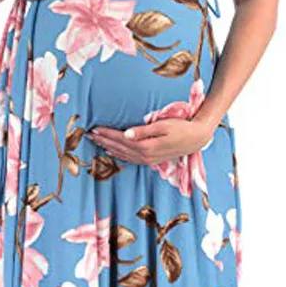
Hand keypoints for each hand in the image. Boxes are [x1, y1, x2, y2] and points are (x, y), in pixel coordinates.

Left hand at [89, 118, 215, 165]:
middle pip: (119, 148)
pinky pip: (130, 159)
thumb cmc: (180, 127)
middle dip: (103, 141)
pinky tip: (113, 151)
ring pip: (123, 155)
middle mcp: (145, 156)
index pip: (121, 139)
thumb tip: (126, 134)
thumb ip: (144, 131)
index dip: (107, 134)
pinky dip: (119, 155)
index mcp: (146, 146)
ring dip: (109, 148)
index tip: (94, 128)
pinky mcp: (151, 160)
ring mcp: (148, 160)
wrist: (196, 139)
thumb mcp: (163, 126)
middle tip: (89, 135)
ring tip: (97, 142)